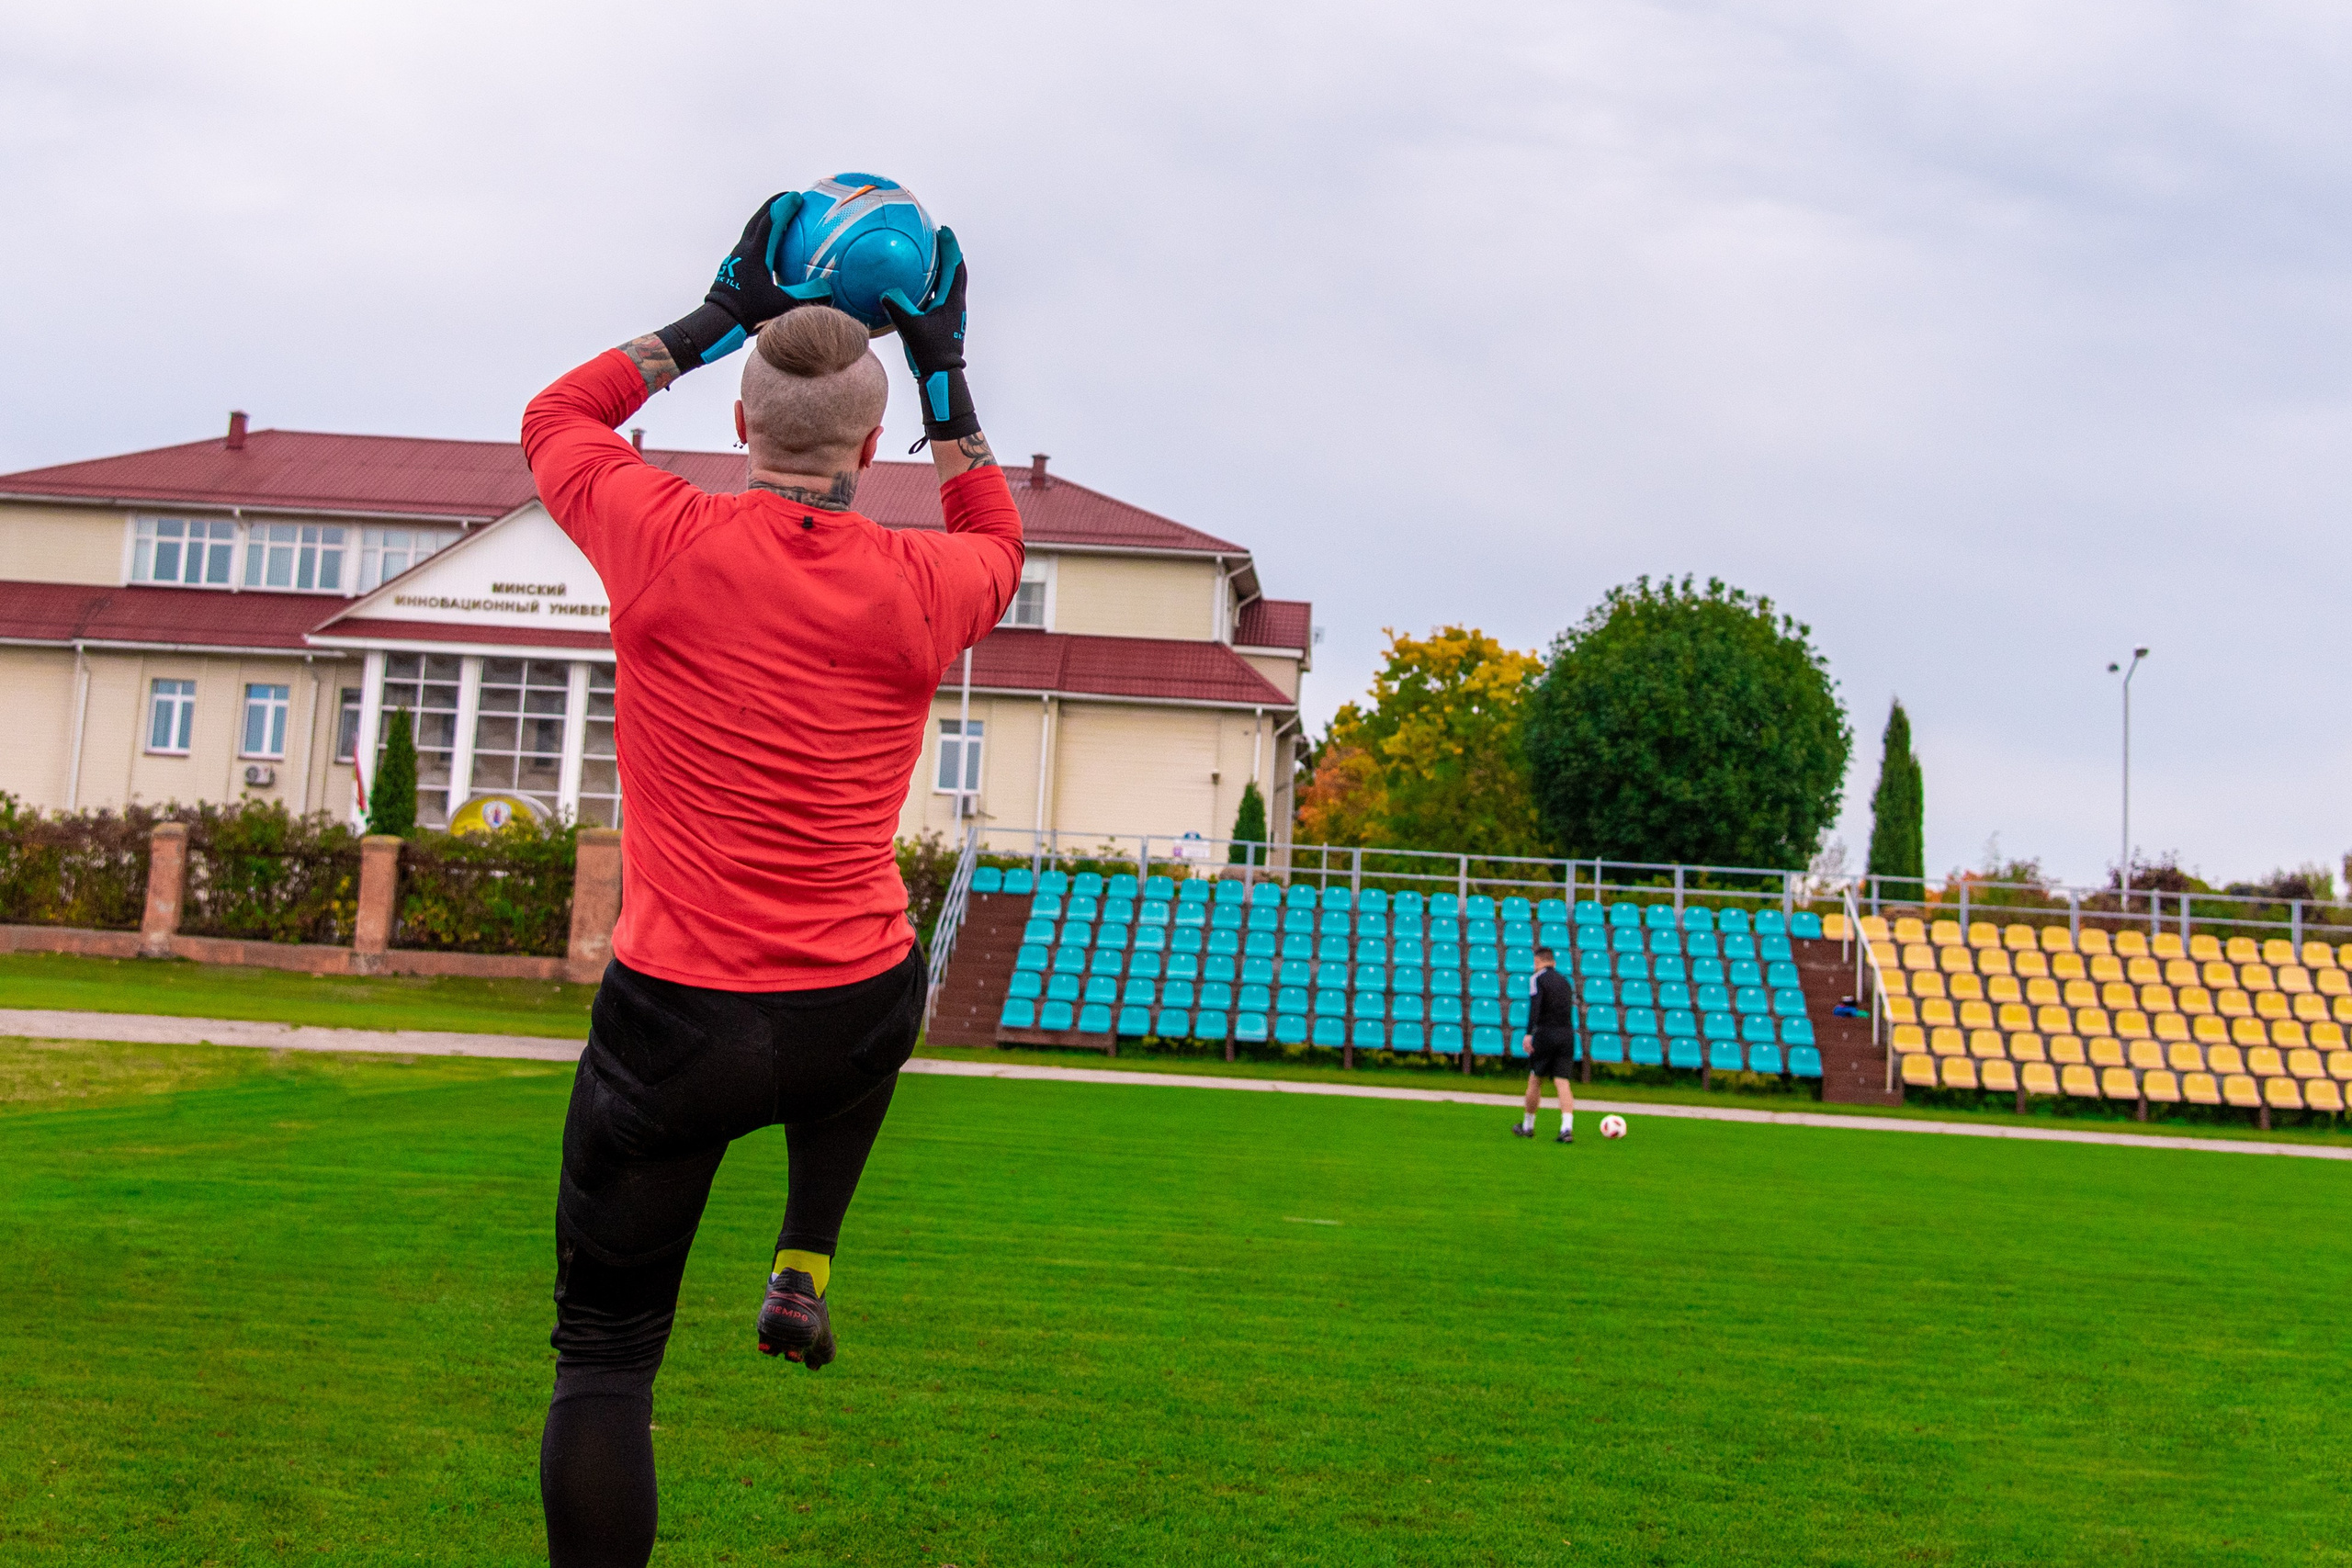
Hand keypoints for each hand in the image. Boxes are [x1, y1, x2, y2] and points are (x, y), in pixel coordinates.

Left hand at [653, 192, 833, 373]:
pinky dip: (759, 237)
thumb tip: (830, 287)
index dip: (784, 207)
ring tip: (777, 217)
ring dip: (764, 220)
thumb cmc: (750, 312)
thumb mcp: (782, 304)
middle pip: (758, 219)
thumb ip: (806, 295)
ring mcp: (735, 257)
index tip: (796, 196)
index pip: (771, 222)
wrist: (719, 320)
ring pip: (750, 230)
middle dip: (772, 205)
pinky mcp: (732, 266)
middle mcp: (743, 250)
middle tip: (786, 197)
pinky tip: (766, 247)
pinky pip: (748, 244)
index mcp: (755, 253)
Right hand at [881, 229, 977, 438]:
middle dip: (948, 254)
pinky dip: (935, 285)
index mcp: (951, 301)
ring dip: (943, 269)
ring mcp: (952, 314)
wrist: (941, 375)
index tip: (944, 231)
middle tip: (939, 238)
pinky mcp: (946, 323)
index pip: (954, 267)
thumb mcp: (909, 326)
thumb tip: (885, 290)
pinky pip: (941, 297)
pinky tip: (921, 286)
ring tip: (930, 257)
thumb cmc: (929, 352)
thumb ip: (896, 306)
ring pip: (950, 285)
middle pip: (956, 272)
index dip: (950, 247)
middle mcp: (955, 305)